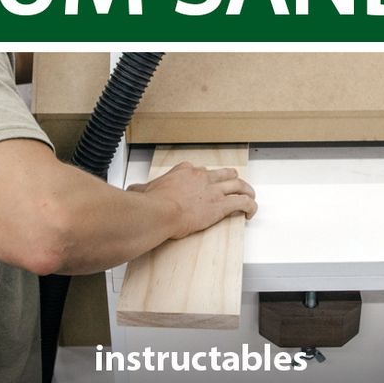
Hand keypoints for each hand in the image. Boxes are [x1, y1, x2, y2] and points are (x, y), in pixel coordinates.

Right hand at [128, 162, 256, 238]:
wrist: (159, 212)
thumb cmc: (153, 203)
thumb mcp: (144, 190)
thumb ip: (141, 189)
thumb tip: (133, 190)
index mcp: (185, 171)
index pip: (200, 170)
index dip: (205, 177)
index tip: (205, 183)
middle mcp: (202, 177)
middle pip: (224, 174)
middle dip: (232, 178)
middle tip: (235, 184)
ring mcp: (213, 190)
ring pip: (238, 185)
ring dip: (246, 190)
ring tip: (250, 196)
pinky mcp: (220, 206)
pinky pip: (242, 203)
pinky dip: (250, 206)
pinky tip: (251, 212)